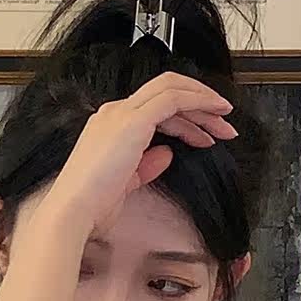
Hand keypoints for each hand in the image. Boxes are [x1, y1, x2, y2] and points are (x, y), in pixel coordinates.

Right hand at [51, 71, 235, 240]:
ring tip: (225, 125)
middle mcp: (115, 113)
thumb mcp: (127, 182)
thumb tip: (167, 154)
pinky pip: (173, 99)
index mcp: (110, 125)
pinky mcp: (134, 120)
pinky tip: (214, 116)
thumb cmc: (93, 204)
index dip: (185, 116)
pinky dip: (198, 102)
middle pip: (166, 91)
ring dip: (204, 105)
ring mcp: (123, 113)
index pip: (154, 107)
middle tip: (224, 123)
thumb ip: (146, 164)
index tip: (207, 132)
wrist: (75, 209)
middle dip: (200, 104)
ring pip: (173, 90)